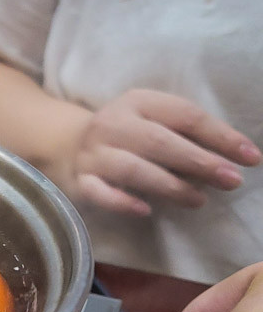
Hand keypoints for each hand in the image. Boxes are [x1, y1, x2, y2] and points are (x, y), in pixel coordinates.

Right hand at [61, 89, 260, 215]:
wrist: (68, 143)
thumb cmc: (127, 134)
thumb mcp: (152, 119)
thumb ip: (185, 133)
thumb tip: (234, 157)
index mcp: (138, 102)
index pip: (184, 115)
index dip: (220, 136)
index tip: (250, 157)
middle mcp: (112, 124)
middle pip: (158, 142)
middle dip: (199, 161)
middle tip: (231, 180)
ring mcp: (93, 153)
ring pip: (132, 168)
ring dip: (169, 185)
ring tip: (199, 200)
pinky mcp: (79, 180)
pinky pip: (99, 192)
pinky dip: (121, 202)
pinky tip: (145, 210)